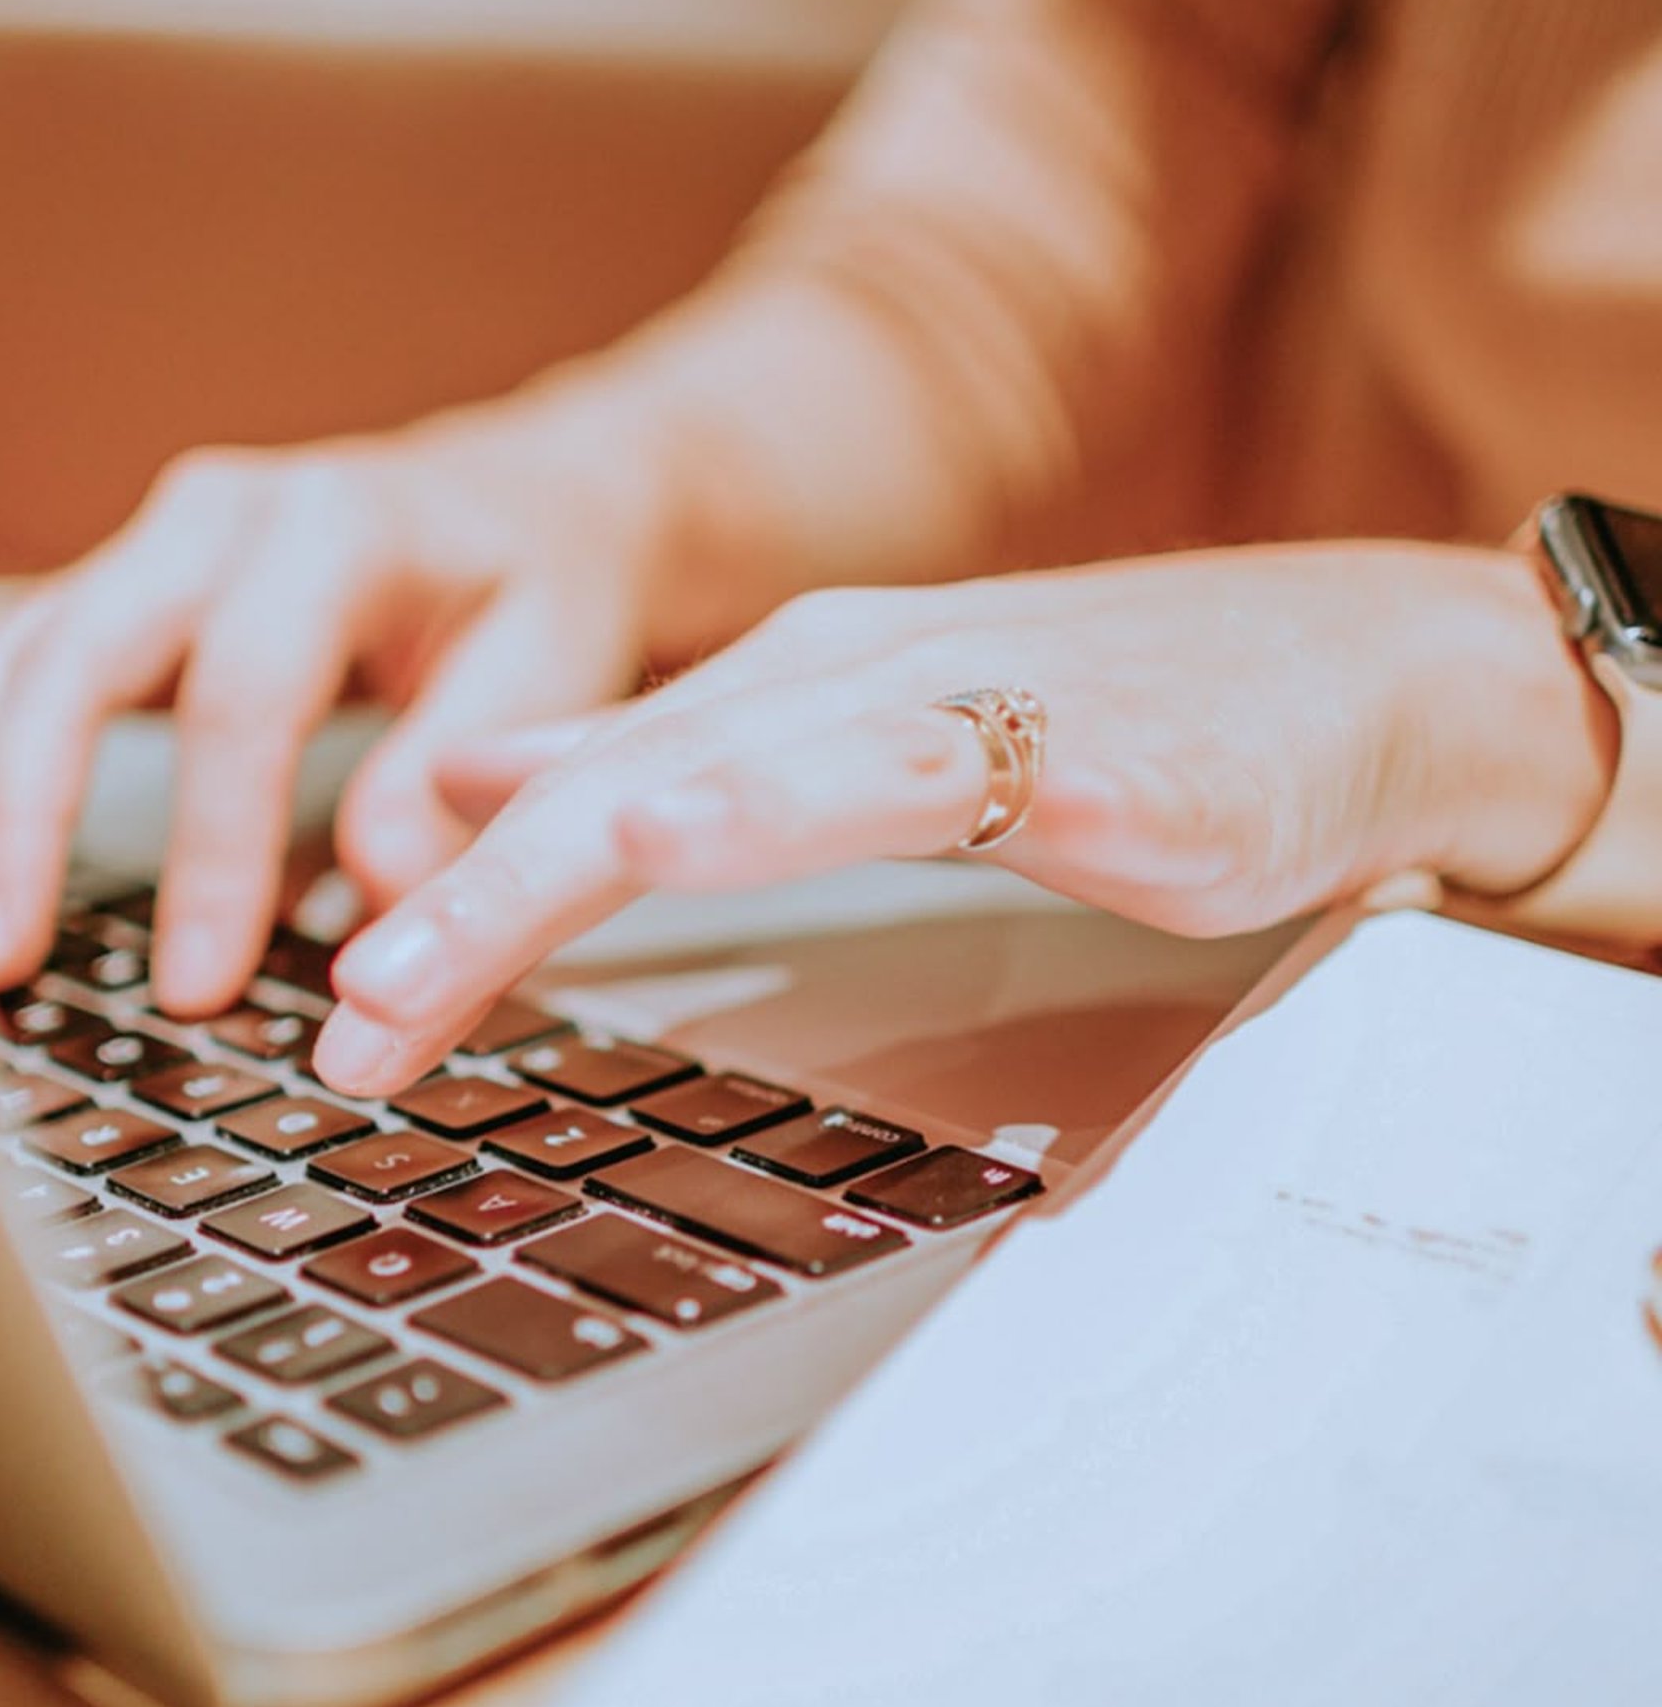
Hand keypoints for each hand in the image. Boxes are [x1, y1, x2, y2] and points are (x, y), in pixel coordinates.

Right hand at [0, 396, 695, 1015]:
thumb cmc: (543, 582)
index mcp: (338, 529)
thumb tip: (374, 909)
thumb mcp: (549, 671)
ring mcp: (163, 545)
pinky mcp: (134, 588)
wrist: (532, 495)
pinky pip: (24, 658)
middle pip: (85, 654)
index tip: (195, 979)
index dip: (214, 847)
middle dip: (25, 808)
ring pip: (25, 651)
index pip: (246, 696)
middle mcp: (225, 518)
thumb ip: (457, 787)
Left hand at [313, 540, 1617, 1095]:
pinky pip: (877, 774)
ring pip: (692, 776)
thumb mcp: (880, 750)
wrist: (1370, 678)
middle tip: (335, 1029)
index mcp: (784, 692)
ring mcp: (934, 700)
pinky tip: (664, 833)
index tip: (342, 1001)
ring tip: (413, 971)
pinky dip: (757, 805)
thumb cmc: (1134, 731)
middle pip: (594, 792)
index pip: (574, 792)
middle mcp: (831, 679)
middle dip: (448, 914)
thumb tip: (525, 793)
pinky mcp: (1052, 747)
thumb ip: (707, 769)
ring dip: (537, 877)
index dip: (443, 895)